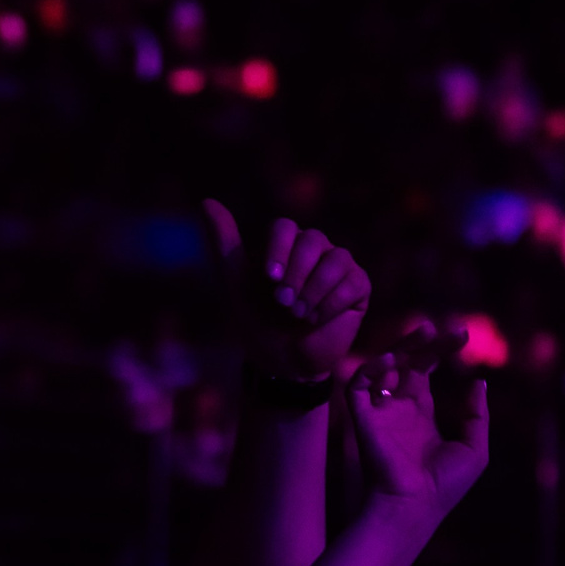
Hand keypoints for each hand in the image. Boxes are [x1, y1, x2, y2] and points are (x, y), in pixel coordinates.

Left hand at [202, 198, 369, 381]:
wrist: (282, 363)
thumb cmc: (258, 322)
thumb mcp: (235, 284)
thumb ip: (224, 244)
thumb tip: (206, 202)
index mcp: (286, 243)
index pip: (284, 228)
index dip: (277, 251)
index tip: (269, 280)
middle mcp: (315, 248)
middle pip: (312, 240)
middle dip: (296, 275)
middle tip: (283, 304)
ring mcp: (340, 266)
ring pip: (336, 259)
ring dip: (314, 291)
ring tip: (299, 315)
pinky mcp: (359, 287)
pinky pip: (353, 282)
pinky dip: (332, 303)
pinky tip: (317, 319)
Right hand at [345, 327, 490, 524]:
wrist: (413, 507)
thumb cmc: (444, 486)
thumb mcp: (473, 448)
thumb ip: (475, 415)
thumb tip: (478, 382)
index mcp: (419, 414)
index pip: (423, 370)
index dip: (438, 350)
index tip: (460, 335)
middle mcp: (396, 409)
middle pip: (403, 362)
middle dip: (420, 343)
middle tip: (439, 327)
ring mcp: (378, 412)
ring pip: (380, 366)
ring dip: (399, 347)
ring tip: (422, 332)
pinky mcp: (361, 418)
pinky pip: (358, 383)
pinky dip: (372, 368)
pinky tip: (394, 361)